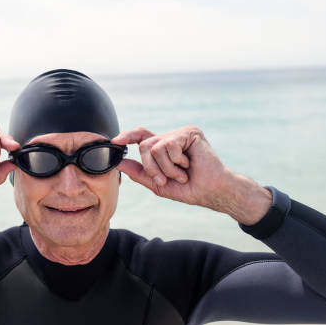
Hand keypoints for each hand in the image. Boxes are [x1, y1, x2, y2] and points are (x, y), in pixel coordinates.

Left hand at [111, 125, 232, 208]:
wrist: (210, 192)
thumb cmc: (188, 188)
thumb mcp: (158, 183)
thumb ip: (139, 172)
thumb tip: (119, 162)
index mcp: (164, 147)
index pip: (141, 136)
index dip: (127, 136)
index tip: (114, 142)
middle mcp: (171, 137)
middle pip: (144, 145)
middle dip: (150, 167)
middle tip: (164, 180)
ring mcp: (180, 133)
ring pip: (154, 147)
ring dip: (165, 168)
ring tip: (181, 173)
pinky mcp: (189, 132)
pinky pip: (168, 145)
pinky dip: (175, 162)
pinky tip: (188, 165)